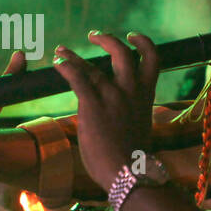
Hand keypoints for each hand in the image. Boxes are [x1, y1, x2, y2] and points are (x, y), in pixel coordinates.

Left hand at [51, 31, 157, 191]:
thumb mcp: (140, 128)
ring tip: (61, 50)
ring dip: (74, 56)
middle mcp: (130, 92)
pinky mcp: (93, 107)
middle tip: (93, 36)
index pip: (152, 60)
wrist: (129, 174)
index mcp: (145, 96)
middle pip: (122, 53)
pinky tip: (57, 63)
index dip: (143, 43)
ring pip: (93, 66)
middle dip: (108, 40)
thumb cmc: (133, 160)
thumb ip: (133, 113)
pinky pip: (78, 79)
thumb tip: (124, 112)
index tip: (132, 36)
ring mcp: (112, 98)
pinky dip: (66, 67)